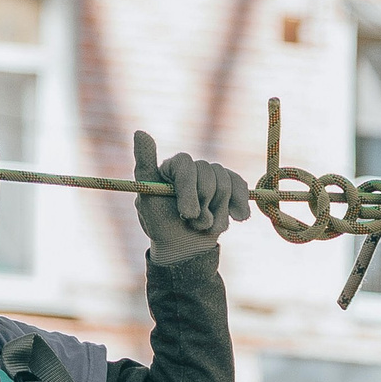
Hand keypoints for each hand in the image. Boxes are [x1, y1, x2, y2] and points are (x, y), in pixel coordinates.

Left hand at [133, 131, 251, 266]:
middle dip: (203, 205)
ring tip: (203, 226)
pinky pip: (240, 186)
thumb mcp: (147, 199)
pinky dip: (239, 204)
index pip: (186, 165)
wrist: (184, 248)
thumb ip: (144, 165)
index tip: (187, 214)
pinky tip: (237, 218)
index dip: (189, 190)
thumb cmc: (161, 226)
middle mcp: (193, 168)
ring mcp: (212, 177)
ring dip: (217, 213)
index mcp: (172, 167)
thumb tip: (140, 132)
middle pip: (209, 173)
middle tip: (193, 223)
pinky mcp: (229, 187)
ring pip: (226, 183)